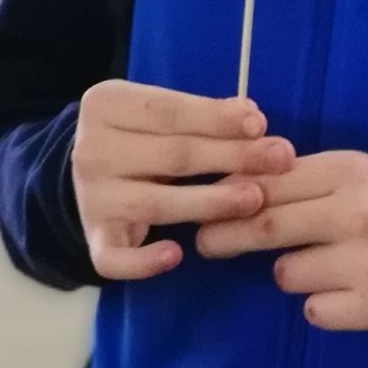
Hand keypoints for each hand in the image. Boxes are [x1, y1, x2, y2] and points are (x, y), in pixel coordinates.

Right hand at [72, 81, 295, 282]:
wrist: (87, 176)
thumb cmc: (140, 138)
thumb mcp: (160, 113)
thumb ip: (203, 113)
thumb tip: (252, 117)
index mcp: (106, 106)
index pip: (168, 111)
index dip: (216, 118)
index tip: (261, 125)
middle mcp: (90, 151)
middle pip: (171, 156)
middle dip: (231, 157)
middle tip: (280, 160)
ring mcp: (92, 198)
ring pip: (155, 204)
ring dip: (209, 202)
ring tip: (255, 200)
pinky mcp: (95, 239)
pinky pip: (115, 258)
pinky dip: (143, 261)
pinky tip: (176, 255)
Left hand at [195, 150, 367, 329]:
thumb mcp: (353, 174)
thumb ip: (299, 177)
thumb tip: (228, 182)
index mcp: (349, 170)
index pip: (269, 181)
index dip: (229, 195)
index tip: (202, 205)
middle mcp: (357, 213)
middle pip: (265, 225)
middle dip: (225, 236)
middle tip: (205, 243)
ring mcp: (367, 262)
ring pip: (286, 273)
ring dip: (289, 272)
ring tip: (318, 265)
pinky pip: (314, 311)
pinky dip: (319, 305)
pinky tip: (342, 292)